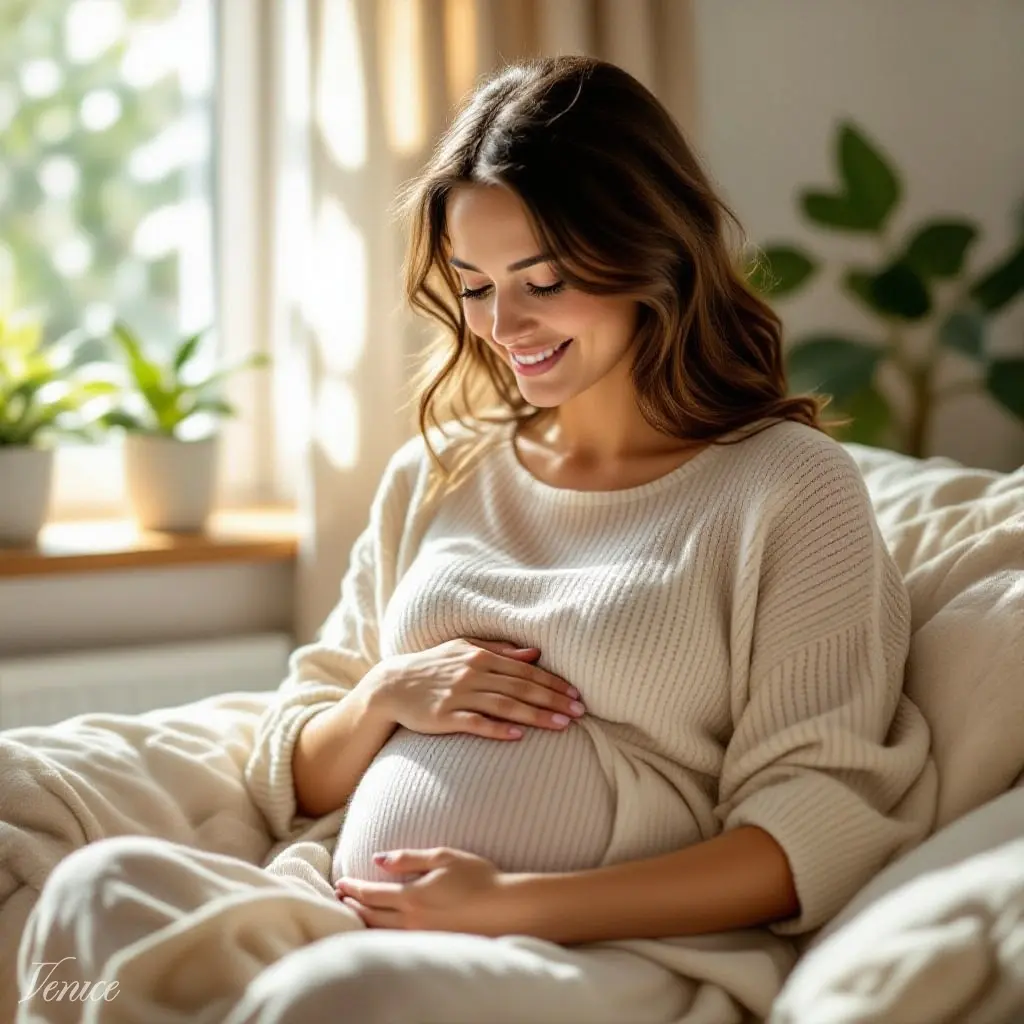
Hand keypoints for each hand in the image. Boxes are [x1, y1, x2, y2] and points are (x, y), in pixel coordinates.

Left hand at [334, 847, 526, 936]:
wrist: (506, 909)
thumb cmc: (478, 878)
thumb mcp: (443, 857)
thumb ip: (408, 858)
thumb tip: (378, 860)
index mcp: (412, 897)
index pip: (371, 894)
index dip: (352, 889)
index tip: (340, 883)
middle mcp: (412, 921)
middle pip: (370, 916)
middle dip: (352, 905)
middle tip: (339, 897)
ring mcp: (421, 937)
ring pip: (381, 933)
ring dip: (363, 921)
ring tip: (353, 912)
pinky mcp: (432, 946)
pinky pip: (396, 941)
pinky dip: (380, 934)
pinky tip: (379, 928)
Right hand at [363, 638, 584, 740]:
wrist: (392, 685)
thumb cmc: (433, 666)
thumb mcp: (464, 648)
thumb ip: (500, 650)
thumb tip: (535, 653)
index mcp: (480, 656)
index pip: (525, 671)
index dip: (553, 683)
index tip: (576, 695)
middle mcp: (472, 673)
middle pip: (521, 688)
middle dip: (553, 700)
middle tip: (580, 712)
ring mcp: (458, 695)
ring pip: (505, 705)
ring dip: (536, 716)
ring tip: (561, 726)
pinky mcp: (444, 716)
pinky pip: (475, 723)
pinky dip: (497, 729)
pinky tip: (518, 736)